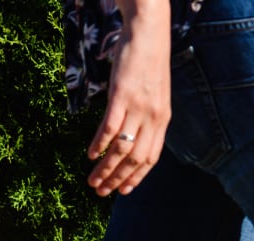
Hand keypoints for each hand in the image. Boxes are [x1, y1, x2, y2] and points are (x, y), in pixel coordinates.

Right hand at [87, 0, 171, 196]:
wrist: (149, 36)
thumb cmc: (149, 66)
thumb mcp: (155, 96)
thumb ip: (148, 117)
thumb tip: (136, 136)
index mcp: (162, 121)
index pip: (152, 158)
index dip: (138, 177)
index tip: (124, 192)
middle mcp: (153, 118)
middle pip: (136, 158)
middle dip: (119, 179)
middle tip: (101, 193)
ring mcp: (138, 107)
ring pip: (122, 147)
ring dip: (106, 168)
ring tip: (92, 181)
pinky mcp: (123, 95)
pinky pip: (111, 126)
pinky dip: (100, 143)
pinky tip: (91, 154)